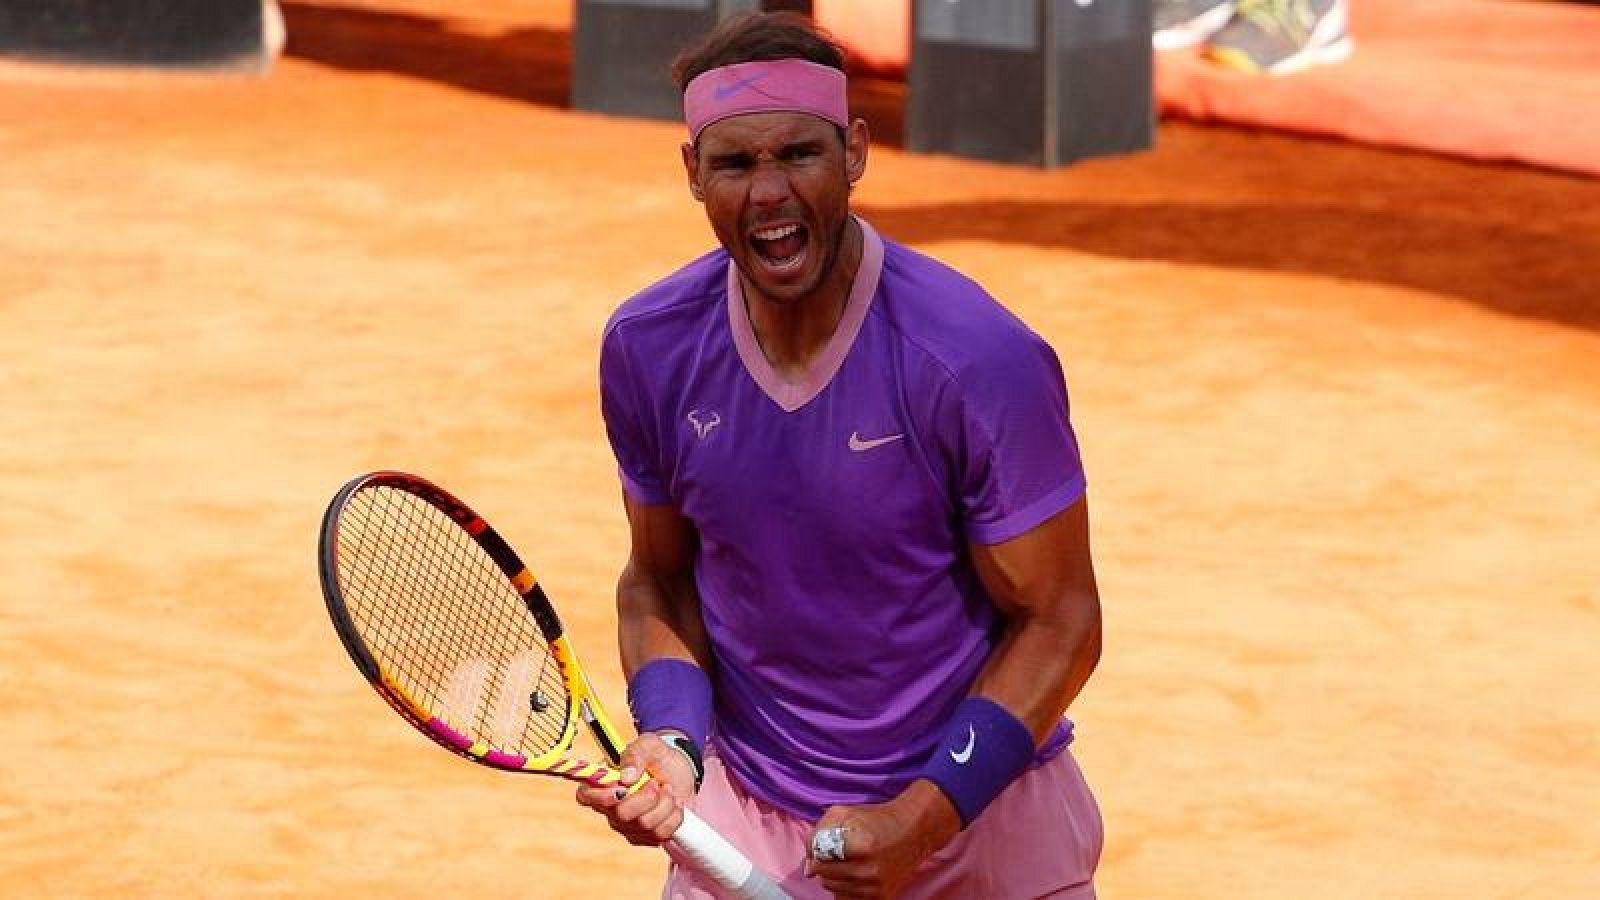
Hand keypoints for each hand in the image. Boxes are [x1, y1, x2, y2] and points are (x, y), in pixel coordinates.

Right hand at [573, 732, 697, 846]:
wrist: (683, 771)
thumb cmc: (658, 757)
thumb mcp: (649, 745)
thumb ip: (635, 755)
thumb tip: (626, 778)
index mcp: (603, 783)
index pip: (586, 797)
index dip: (601, 797)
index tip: (622, 788)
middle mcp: (611, 808)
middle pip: (621, 815)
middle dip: (646, 798)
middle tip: (655, 782)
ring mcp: (628, 826)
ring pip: (645, 825)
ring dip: (664, 804)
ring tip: (668, 789)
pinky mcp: (647, 837)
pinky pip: (661, 834)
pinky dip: (674, 816)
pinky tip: (674, 804)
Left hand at [805, 780, 961, 899]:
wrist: (914, 831)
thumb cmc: (877, 819)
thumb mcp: (844, 813)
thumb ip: (818, 834)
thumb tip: (807, 868)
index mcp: (860, 846)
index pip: (818, 856)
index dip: (817, 849)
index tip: (825, 844)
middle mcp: (868, 870)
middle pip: (823, 874)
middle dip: (823, 862)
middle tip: (837, 851)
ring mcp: (876, 887)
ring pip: (832, 888)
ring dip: (833, 875)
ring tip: (848, 860)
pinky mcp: (882, 897)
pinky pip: (848, 897)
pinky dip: (846, 886)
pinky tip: (855, 872)